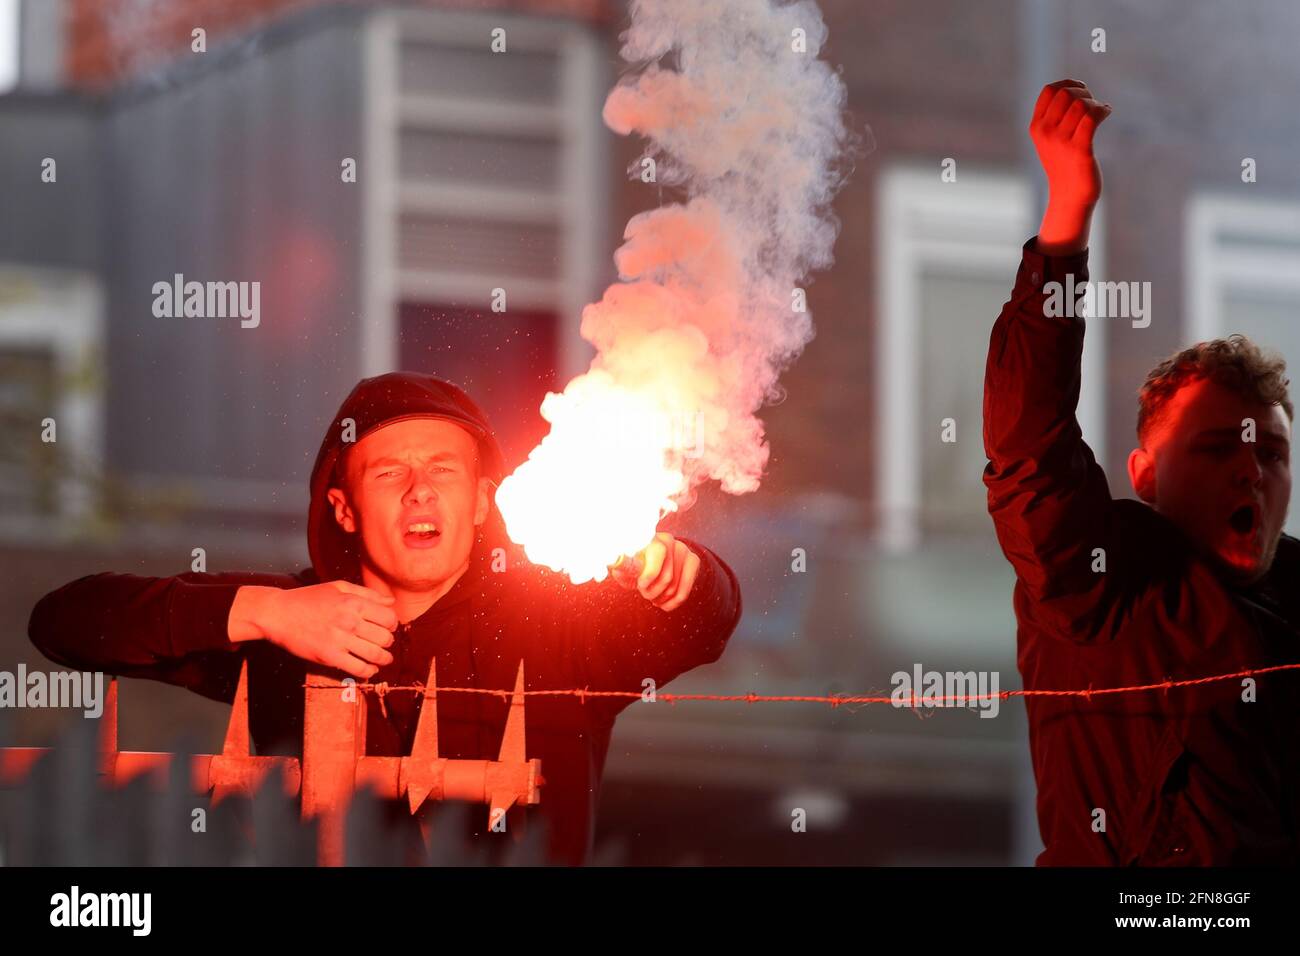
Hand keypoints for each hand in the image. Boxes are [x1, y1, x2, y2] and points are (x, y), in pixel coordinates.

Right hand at [228, 581, 397, 678]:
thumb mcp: (339, 587)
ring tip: (384, 659)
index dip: (392, 624)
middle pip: (385, 637)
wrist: (279, 614)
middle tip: (384, 643)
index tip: (388, 628)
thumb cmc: (309, 599)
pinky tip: (370, 669)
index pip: (389, 618)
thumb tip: (391, 602)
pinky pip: (358, 668)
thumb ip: (367, 594)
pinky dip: (369, 671)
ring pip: (375, 654)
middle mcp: (350, 621)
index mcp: (354, 602)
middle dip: (388, 642)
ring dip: (384, 659)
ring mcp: (340, 640)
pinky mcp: (330, 656)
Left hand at [611, 532, 702, 611]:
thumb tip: (614, 562)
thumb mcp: (624, 566)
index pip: (659, 553)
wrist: (650, 561)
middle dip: (652, 592)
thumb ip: (622, 566)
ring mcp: (682, 549)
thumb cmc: (634, 565)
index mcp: (649, 538)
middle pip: (666, 577)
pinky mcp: (693, 560)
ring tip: (653, 598)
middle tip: (645, 594)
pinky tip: (665, 604)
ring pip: (675, 587)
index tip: (641, 586)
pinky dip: (674, 601)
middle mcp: (668, 540)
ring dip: (661, 599)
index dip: (650, 574)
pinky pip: (686, 589)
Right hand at [1031, 78, 1110, 205]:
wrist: (1068, 195)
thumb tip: (1074, 87)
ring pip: (1081, 104)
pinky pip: (1092, 117)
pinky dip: (1103, 110)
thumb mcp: (1051, 139)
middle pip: (1066, 93)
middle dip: (1084, 92)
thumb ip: (1055, 116)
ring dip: (1095, 103)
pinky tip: (1107, 112)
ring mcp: (1061, 142)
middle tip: (1092, 104)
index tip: (1081, 90)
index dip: (1068, 83)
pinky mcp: (1079, 150)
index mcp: (1036, 127)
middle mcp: (1046, 132)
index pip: (1049, 90)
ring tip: (1100, 111)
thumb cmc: (1063, 164)